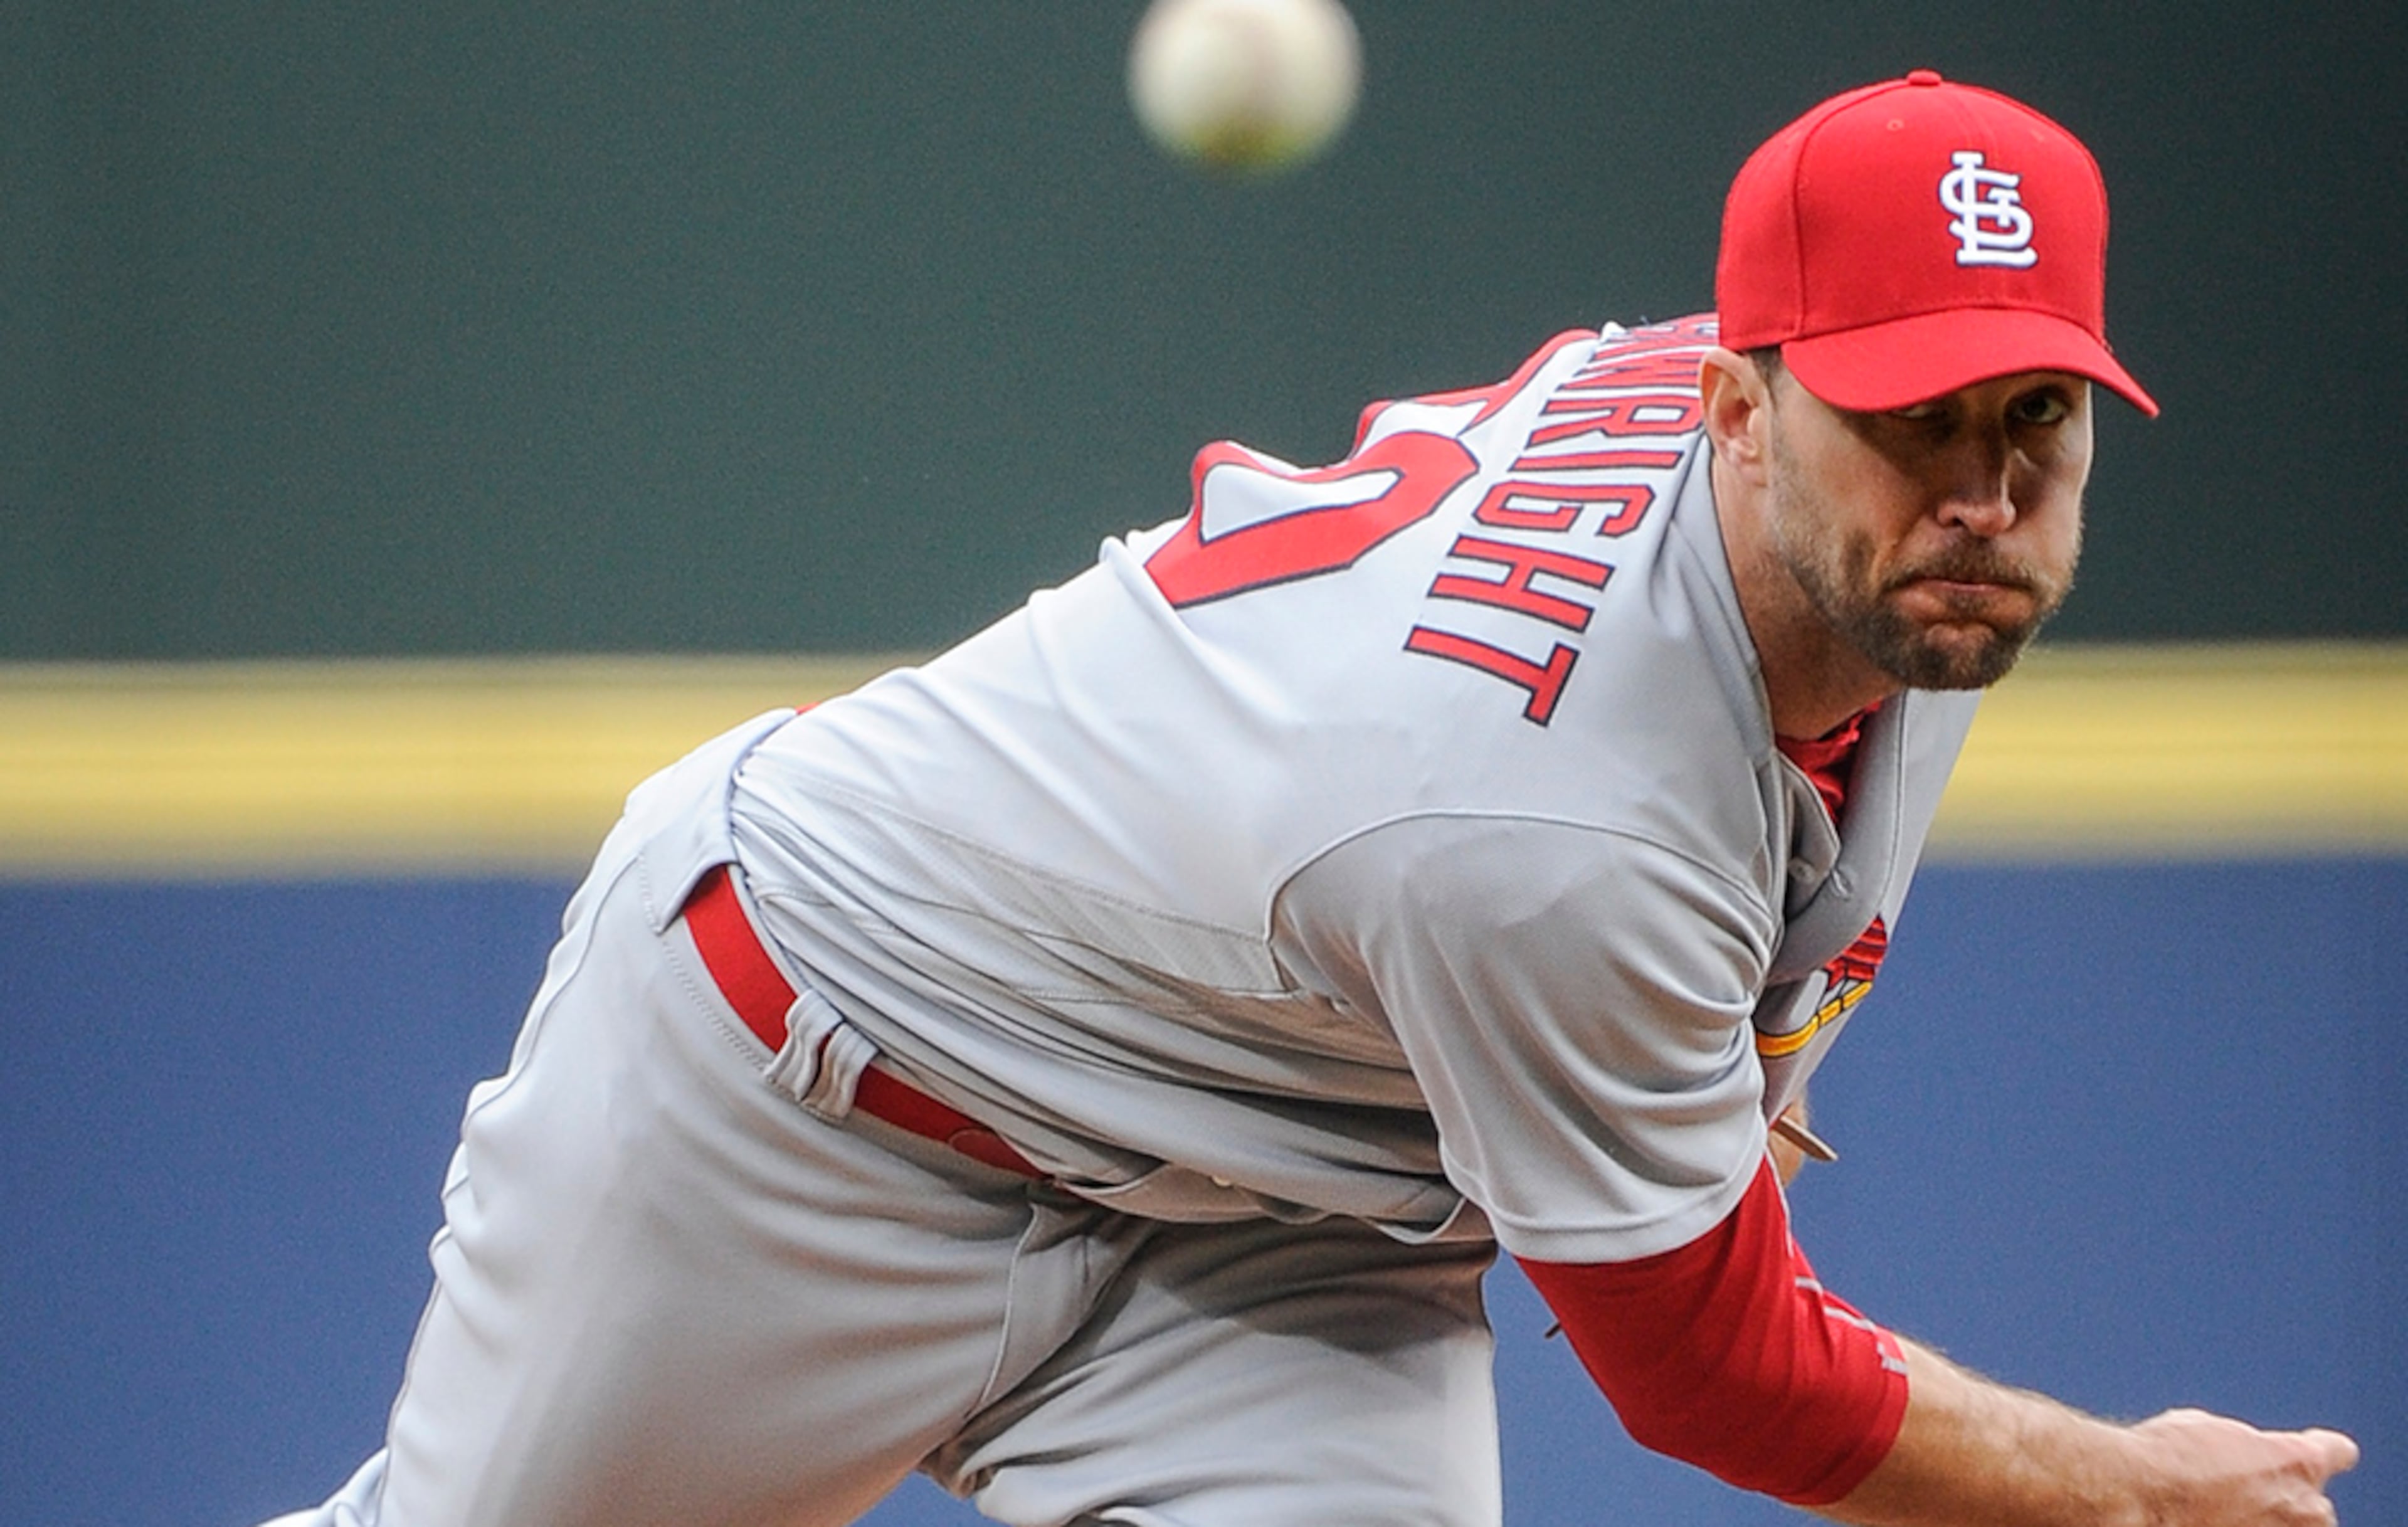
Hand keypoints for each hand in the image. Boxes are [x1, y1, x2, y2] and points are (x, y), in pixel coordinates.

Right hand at [2127, 1407, 2358, 1524]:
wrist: (2140, 1498)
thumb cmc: (2166, 1461)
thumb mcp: (2205, 1430)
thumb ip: (2241, 1446)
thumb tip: (2234, 1457)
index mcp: (2300, 1462)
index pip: (2337, 1452)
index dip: (2316, 1451)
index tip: (2302, 1458)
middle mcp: (2308, 1508)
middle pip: (2314, 1506)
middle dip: (2284, 1502)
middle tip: (2239, 1497)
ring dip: (2267, 1525)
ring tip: (2219, 1516)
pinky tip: (2205, 1522)